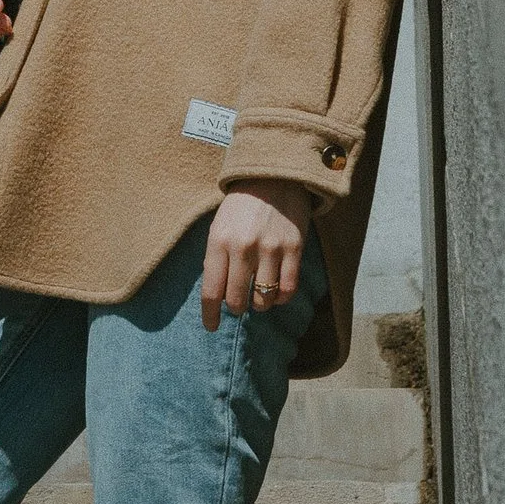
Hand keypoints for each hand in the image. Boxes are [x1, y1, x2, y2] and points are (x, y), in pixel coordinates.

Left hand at [200, 185, 312, 329]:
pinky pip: (288, 289)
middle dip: (236, 307)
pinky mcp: (294, 249)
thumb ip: (217, 258)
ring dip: (259, 304)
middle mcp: (243, 247)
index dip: (210, 315)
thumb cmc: (241, 205)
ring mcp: (270, 249)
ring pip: (263, 299)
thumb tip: (218, 295)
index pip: (211, 290)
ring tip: (258, 298)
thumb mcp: (219, 226)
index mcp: (219, 241)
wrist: (274, 176)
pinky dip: (281, 299)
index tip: (212, 326)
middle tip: (238, 303)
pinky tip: (277, 295)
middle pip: (236, 299)